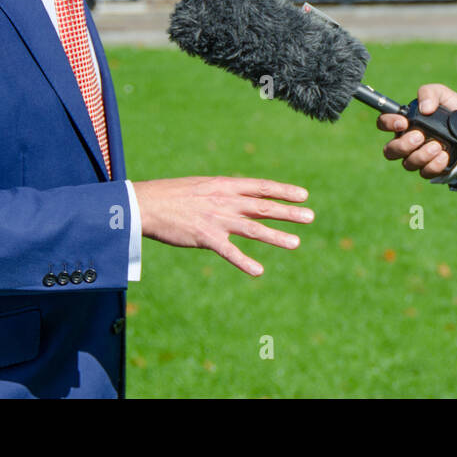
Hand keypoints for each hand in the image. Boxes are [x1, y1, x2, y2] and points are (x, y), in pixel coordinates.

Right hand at [132, 177, 312, 276]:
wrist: (145, 204)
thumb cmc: (172, 196)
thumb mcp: (202, 187)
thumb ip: (223, 194)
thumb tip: (242, 199)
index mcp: (224, 185)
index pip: (261, 186)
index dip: (283, 190)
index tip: (303, 195)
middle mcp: (225, 200)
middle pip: (263, 206)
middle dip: (289, 212)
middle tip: (311, 216)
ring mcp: (216, 218)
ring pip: (253, 228)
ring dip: (276, 236)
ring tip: (296, 243)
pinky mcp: (205, 237)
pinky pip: (229, 251)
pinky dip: (244, 262)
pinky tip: (259, 271)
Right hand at [377, 83, 456, 178]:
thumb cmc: (449, 108)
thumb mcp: (441, 93)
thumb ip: (429, 93)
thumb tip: (424, 109)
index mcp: (404, 122)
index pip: (383, 123)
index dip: (388, 124)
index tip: (404, 122)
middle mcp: (406, 141)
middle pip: (390, 151)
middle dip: (403, 145)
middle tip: (420, 136)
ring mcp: (417, 156)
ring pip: (407, 164)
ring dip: (421, 155)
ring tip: (437, 145)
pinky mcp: (430, 168)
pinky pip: (425, 172)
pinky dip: (434, 165)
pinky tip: (444, 155)